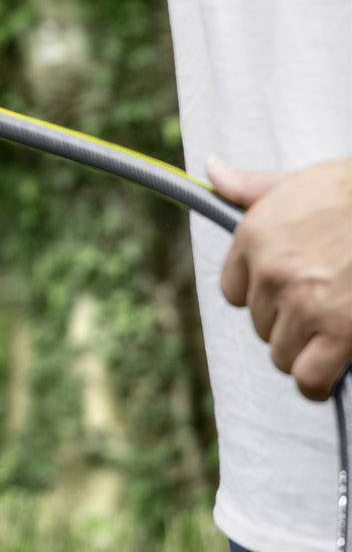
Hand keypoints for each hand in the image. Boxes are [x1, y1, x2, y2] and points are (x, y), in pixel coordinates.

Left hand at [212, 154, 351, 400]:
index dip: (262, 297)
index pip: (235, 291)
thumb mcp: (298, 182)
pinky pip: (309, 377)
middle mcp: (271, 272)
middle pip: (260, 324)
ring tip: (329, 337)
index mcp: (254, 237)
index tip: (287, 294)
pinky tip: (330, 372)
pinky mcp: (341, 331)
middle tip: (321, 310)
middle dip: (288, 323)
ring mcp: (304, 304)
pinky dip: (317, 382)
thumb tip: (212, 169)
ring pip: (280, 353)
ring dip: (303, 352)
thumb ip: (251, 186)